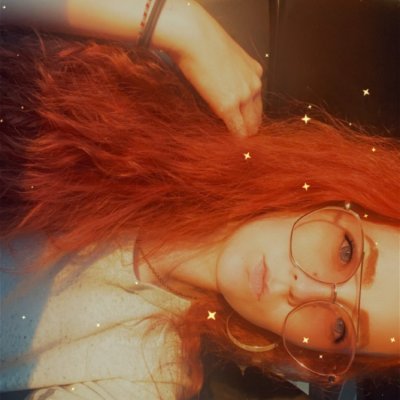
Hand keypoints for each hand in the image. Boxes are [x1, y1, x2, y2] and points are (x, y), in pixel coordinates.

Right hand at [167, 2, 263, 136]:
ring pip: (250, 125)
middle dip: (251, 129)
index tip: (245, 123)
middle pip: (257, 116)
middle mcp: (254, 84)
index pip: (257, 101)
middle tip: (244, 139)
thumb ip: (231, 76)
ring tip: (238, 144)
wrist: (195, 38)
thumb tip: (222, 90)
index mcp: (255, 72)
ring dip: (244, 135)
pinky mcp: (228, 106)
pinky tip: (232, 144)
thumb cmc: (203, 42)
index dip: (250, 115)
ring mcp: (243, 96)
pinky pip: (237, 129)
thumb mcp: (227, 58)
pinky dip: (236, 138)